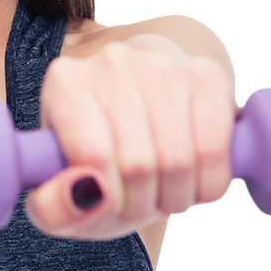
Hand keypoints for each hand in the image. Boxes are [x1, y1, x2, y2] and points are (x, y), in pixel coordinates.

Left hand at [25, 37, 235, 239]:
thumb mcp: (64, 188)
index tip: (107, 199)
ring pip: (179, 161)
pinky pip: (216, 152)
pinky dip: (208, 184)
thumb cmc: (102, 153)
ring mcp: (161, 64)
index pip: (92, 157)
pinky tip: (192, 176)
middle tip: (137, 198)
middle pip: (138, 164)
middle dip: (141, 203)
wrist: (148, 107)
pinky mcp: (206, 75)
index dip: (107, 198)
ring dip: (175, 197)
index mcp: (65, 83)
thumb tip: (82, 193)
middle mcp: (111, 62)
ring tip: (161, 187)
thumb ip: (54, 208)